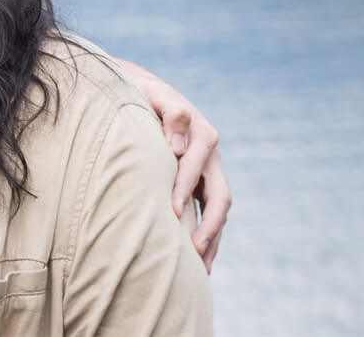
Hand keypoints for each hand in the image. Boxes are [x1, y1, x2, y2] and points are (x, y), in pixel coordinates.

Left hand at [116, 59, 231, 273]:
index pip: (195, 166)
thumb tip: (177, 145)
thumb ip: (170, 111)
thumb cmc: (143, 94)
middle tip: (193, 249)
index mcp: (201, 133)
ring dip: (212, 238)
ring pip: (218, 210)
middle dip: (209, 224)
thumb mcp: (153, 93)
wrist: (146, 94)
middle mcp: (211, 156)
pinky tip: (197, 261)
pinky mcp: (202, 184)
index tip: (169, 212)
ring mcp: (209, 172)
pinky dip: (207, 235)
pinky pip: (209, 213)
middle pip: (220, 194)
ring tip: (201, 269)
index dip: (183, 188)